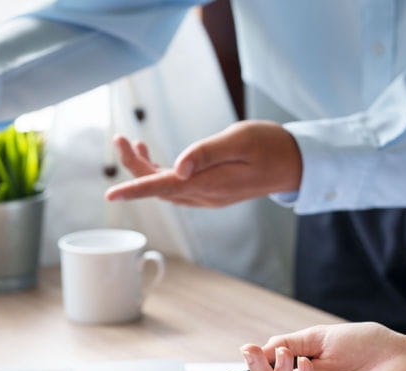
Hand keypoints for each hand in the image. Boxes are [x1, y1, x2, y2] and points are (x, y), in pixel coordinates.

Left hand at [104, 120, 302, 207]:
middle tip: (119, 139)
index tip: (111, 194)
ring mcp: (207, 196)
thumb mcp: (240, 140)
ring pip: (165, 188)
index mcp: (210, 184)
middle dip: (134, 166)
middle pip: (158, 187)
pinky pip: (176, 187)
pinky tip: (152, 155)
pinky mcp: (210, 191)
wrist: (295, 163)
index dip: (135, 189)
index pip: (163, 188)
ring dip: (144, 168)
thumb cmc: (271, 145)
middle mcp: (204, 195)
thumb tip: (178, 167)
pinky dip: (159, 172)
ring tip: (130, 142)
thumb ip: (207, 153)